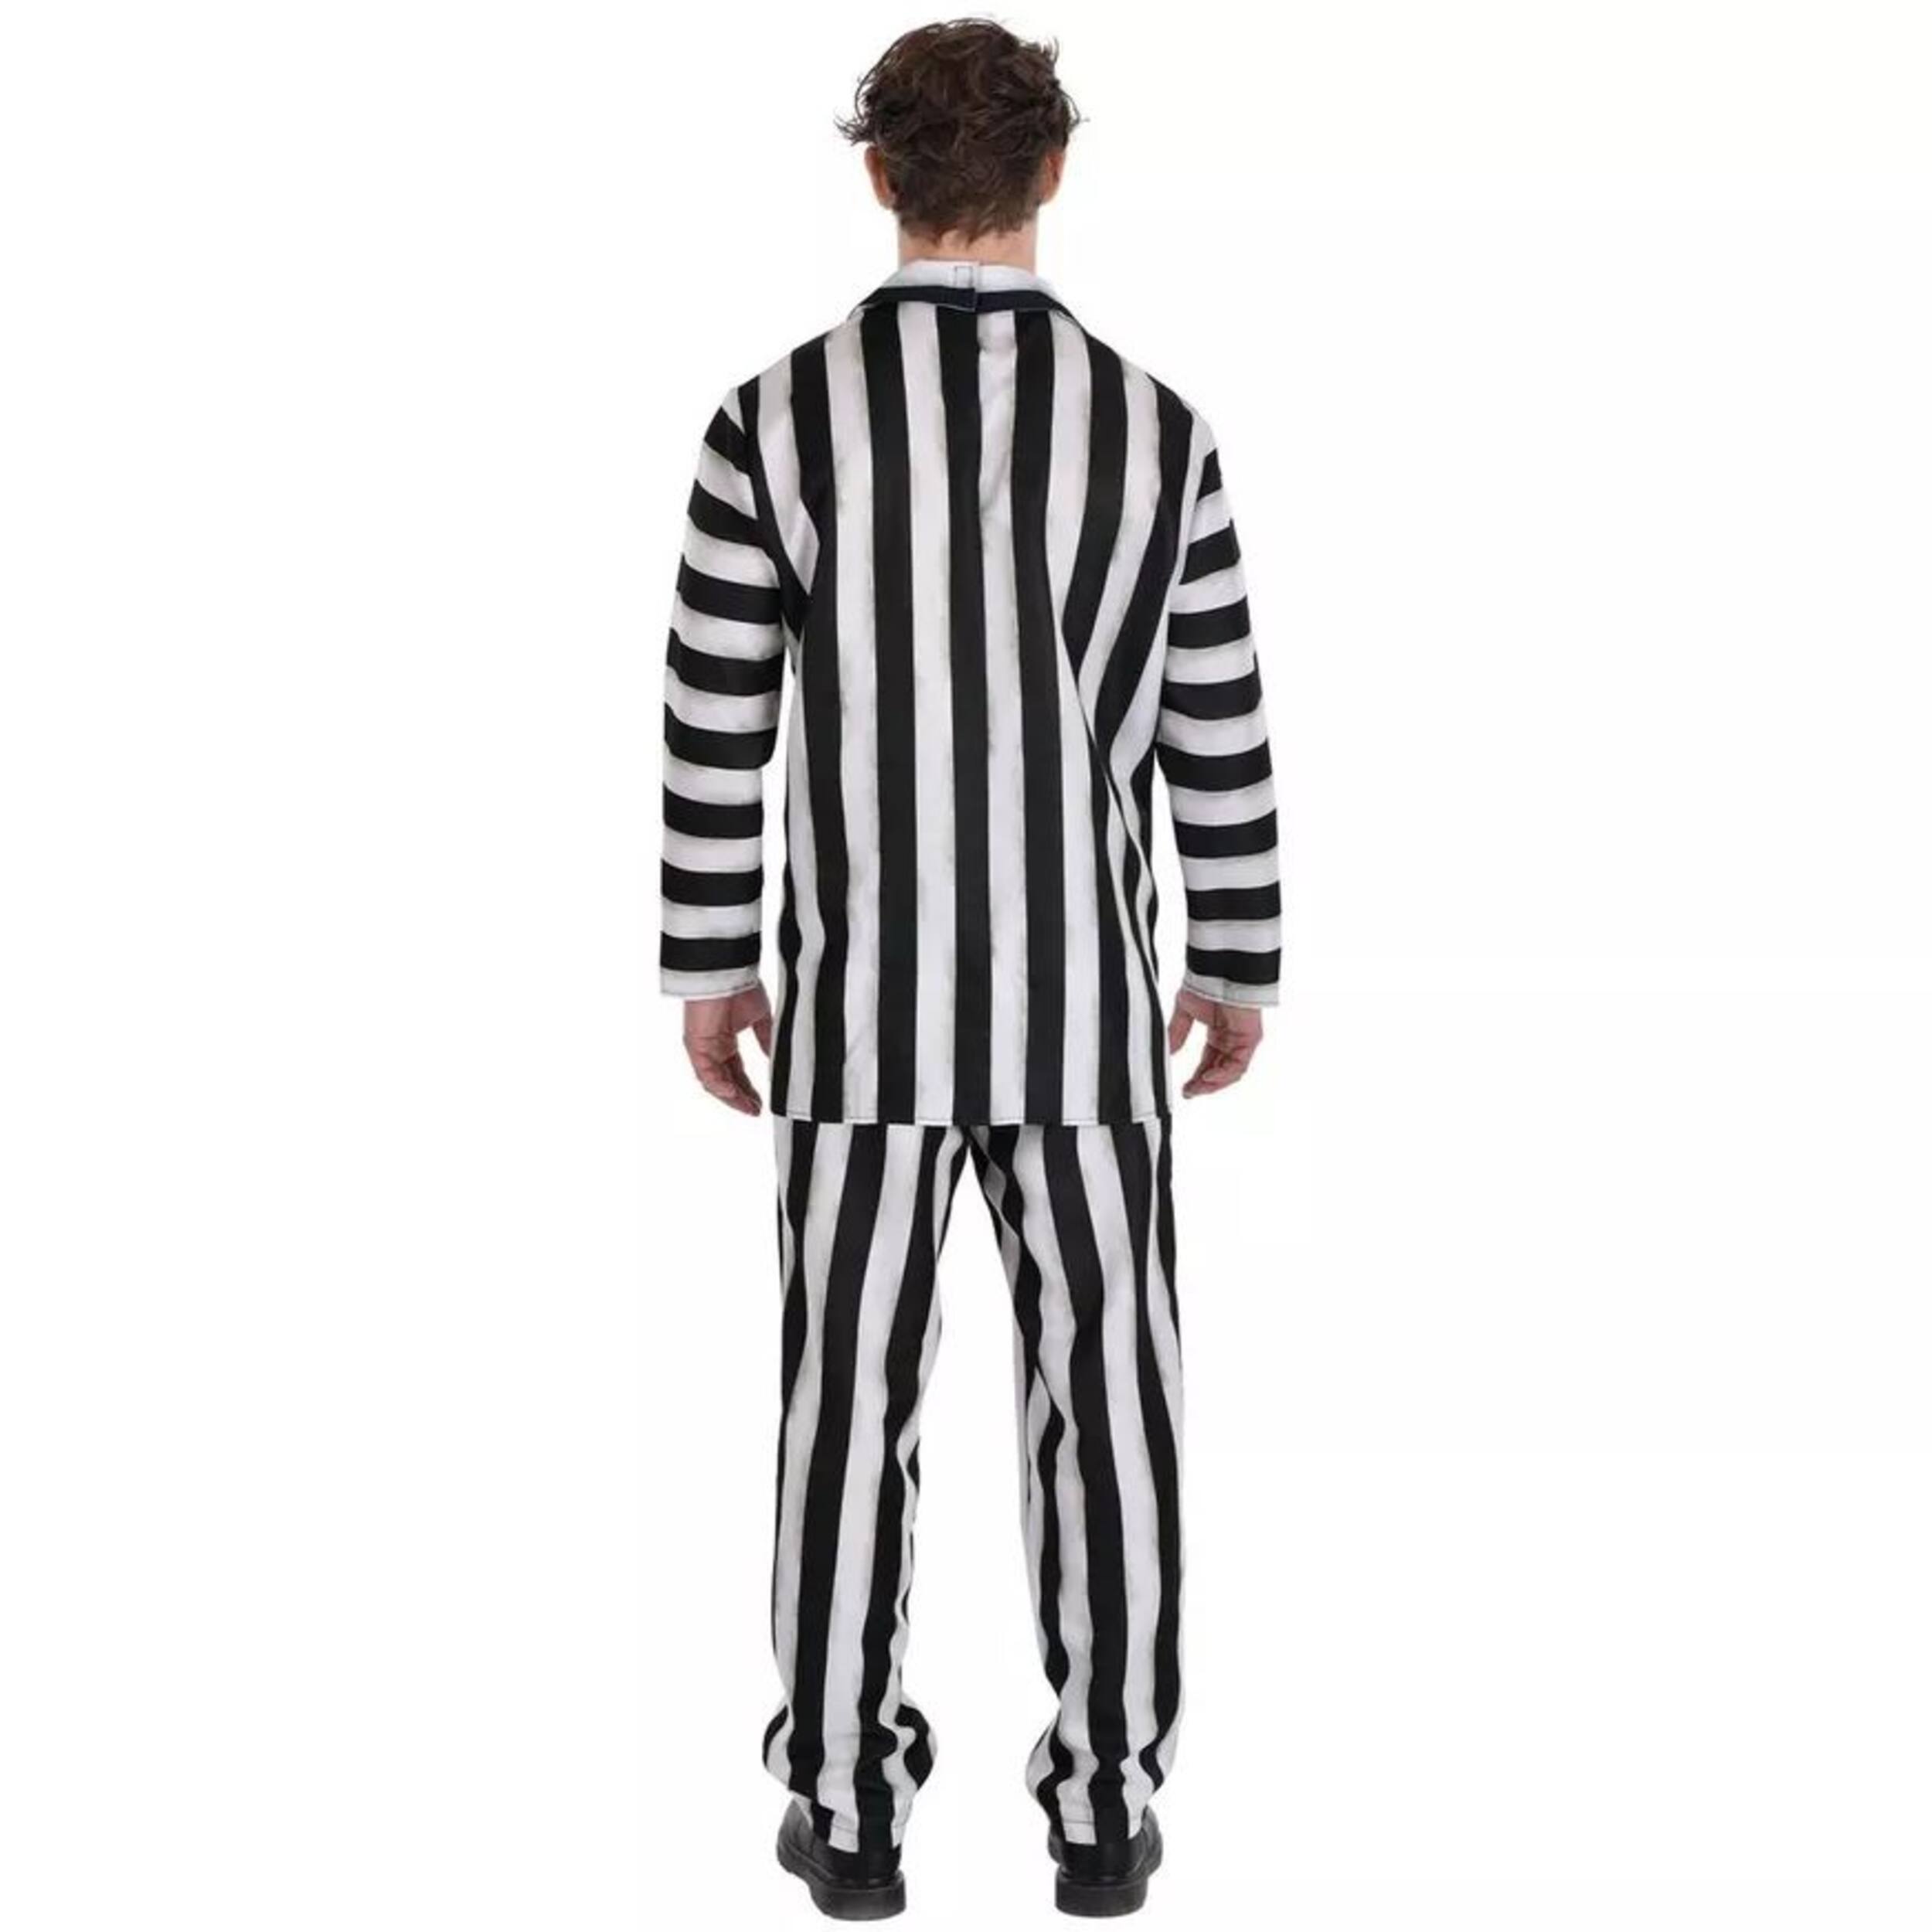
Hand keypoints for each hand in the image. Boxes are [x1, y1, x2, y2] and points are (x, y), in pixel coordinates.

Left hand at [682, 982, 774, 1115]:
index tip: (760, 1102)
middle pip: (726, 1081)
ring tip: (748, 1108)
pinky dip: (720, 1085)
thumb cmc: (741, 986)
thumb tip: (774, 1058)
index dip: (748, 1089)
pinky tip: (734, 1094)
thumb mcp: (761, 1018)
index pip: (736, 1072)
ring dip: (731, 1097)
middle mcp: (713, 1046)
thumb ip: (766, 1040)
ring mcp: (703, 1047)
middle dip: (741, 1097)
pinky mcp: (696, 1044)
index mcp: (725, 1040)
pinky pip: (706, 1073)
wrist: (727, 971)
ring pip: (715, 1081)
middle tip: (755, 1110)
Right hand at [1167, 986, 1263, 1097]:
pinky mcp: (1250, 1039)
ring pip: (1230, 1072)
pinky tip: (1208, 1077)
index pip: (1209, 1062)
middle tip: (1190, 1092)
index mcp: (1218, 1033)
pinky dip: (1223, 1074)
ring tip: (1197, 1089)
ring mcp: (1242, 1040)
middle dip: (1204, 1084)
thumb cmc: (1206, 983)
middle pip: (1220, 1070)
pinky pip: (1238, 1064)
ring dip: (1213, 1083)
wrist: (1221, 971)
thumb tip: (1168, 1052)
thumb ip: (1177, 1033)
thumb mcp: (1184, 1012)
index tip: (1186, 1088)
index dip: (1197, 1077)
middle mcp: (1231, 1039)